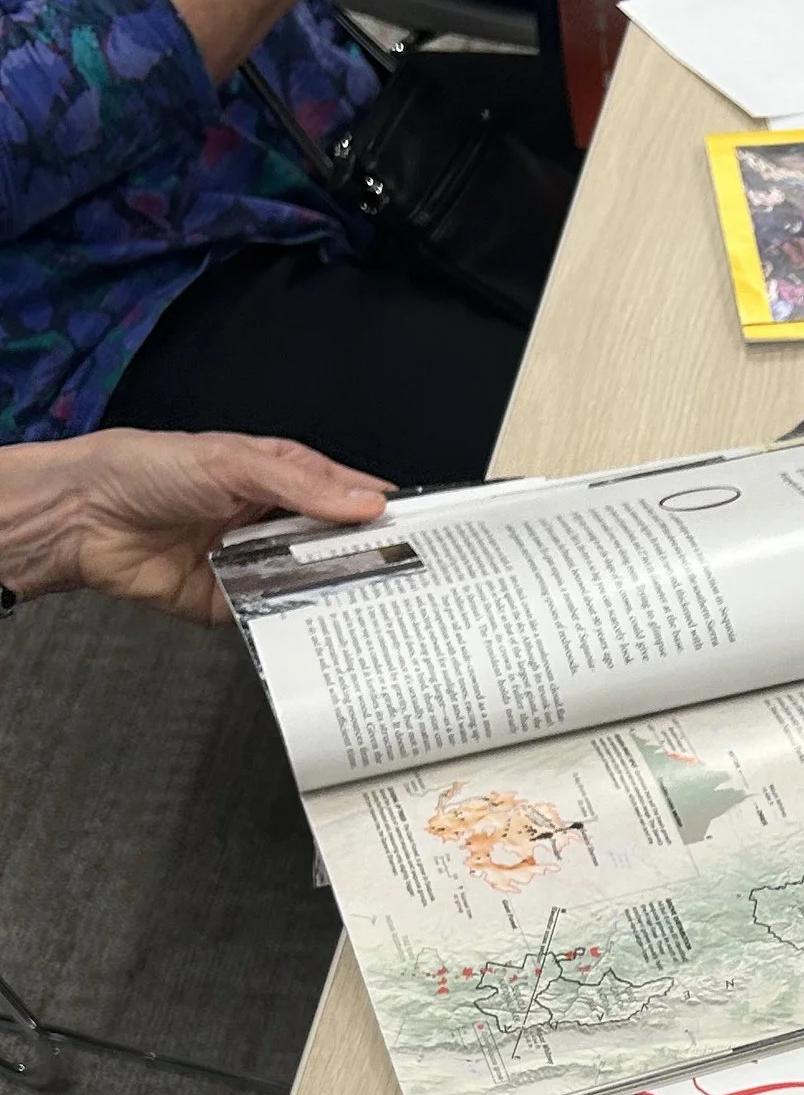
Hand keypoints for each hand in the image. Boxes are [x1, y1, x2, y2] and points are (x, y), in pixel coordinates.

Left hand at [0, 431, 385, 621]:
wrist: (85, 518)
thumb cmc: (149, 469)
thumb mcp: (234, 464)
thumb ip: (301, 487)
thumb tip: (367, 503)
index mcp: (282, 478)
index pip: (349, 494)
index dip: (388, 510)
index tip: (428, 530)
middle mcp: (275, 522)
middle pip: (338, 545)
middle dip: (371, 559)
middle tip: (415, 578)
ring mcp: (258, 564)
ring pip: (313, 584)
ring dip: (338, 595)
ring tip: (382, 609)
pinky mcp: (235, 604)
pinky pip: (276, 618)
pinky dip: (296, 624)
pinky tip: (324, 631)